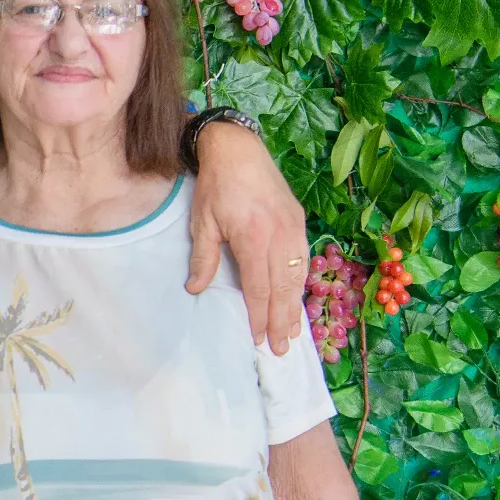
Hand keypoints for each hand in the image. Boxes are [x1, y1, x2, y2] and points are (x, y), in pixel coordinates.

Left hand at [186, 121, 309, 354]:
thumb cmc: (217, 186)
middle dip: (283, 322)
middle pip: (284, 289)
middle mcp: (280, 236)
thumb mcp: (203, 223)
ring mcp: (293, 228)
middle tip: (281, 349)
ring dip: (296, 306)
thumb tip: (195, 289)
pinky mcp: (299, 222)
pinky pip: (303, 260)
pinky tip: (297, 298)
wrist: (239, 150)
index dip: (260, 317)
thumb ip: (204, 258)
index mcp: (255, 239)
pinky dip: (301, 283)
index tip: (258, 338)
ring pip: (298, 276)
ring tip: (294, 332)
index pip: (260, 289)